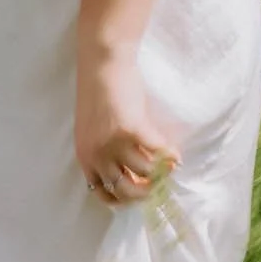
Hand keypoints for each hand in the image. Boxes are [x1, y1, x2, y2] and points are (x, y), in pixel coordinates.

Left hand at [75, 39, 177, 207]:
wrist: (102, 63)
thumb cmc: (98, 93)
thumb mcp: (93, 130)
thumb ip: (105, 152)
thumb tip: (133, 173)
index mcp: (85, 156)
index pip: (102, 193)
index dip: (123, 199)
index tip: (138, 192)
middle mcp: (97, 155)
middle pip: (125, 191)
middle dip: (145, 192)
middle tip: (158, 184)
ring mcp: (114, 143)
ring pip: (145, 173)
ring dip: (161, 173)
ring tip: (170, 166)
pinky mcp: (132, 129)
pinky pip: (158, 153)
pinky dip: (170, 156)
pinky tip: (175, 154)